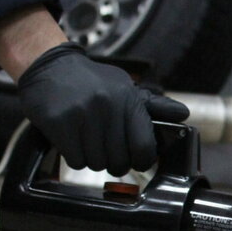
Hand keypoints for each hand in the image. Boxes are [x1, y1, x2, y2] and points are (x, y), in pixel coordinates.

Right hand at [16, 42, 188, 175]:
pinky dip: (75, 157)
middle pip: (119, 161)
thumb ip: (154, 106)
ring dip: (94, 160)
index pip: (144, 148)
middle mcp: (107, 106)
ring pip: (97, 164)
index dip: (141, 161)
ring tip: (89, 141)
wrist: (48, 66)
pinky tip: (74, 141)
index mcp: (128, 99)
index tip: (136, 160)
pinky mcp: (58, 123)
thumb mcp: (124, 87)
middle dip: (115, 162)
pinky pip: (76, 160)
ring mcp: (81, 114)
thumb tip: (183, 114)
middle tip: (107, 150)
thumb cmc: (91, 82)